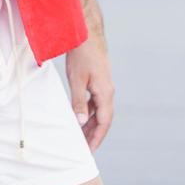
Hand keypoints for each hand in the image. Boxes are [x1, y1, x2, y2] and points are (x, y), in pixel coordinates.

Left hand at [65, 30, 114, 151]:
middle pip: (102, 119)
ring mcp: (103, 86)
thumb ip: (78, 102)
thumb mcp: (77, 79)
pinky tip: (78, 115)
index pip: (103, 123)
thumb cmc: (81, 54)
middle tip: (82, 149)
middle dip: (93, 134)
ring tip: (79, 136)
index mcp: (105, 93)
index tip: (89, 151)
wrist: (86, 33)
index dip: (96, 138)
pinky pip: (94, 102)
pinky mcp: (98, 80)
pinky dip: (87, 111)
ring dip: (89, 123)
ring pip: (98, 111)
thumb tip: (79, 122)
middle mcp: (107, 91)